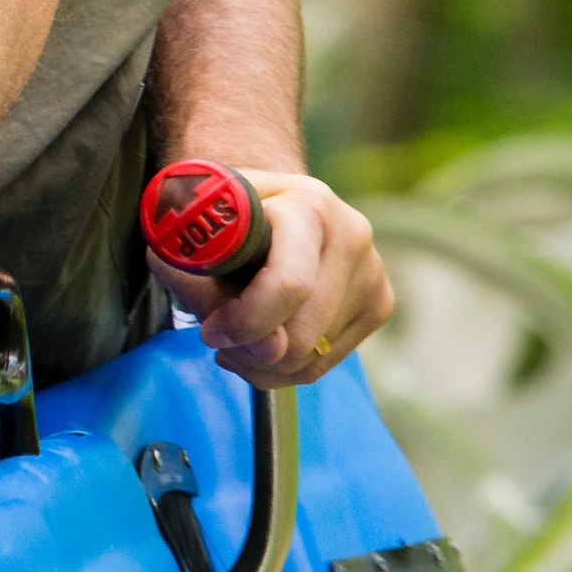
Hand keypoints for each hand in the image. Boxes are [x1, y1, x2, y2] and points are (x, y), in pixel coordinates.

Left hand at [149, 169, 391, 388]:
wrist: (267, 203)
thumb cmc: (223, 216)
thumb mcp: (194, 233)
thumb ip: (202, 282)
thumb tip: (239, 340)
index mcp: (308, 205)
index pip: (289, 284)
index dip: (245, 321)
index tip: (211, 332)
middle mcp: (351, 235)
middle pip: (303, 333)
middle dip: (249, 349)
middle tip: (217, 338)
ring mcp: (371, 271)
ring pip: (313, 356)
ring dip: (261, 363)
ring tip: (234, 338)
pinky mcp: (378, 304)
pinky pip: (324, 363)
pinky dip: (283, 368)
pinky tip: (260, 342)